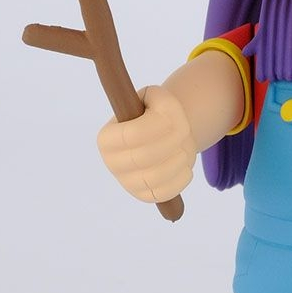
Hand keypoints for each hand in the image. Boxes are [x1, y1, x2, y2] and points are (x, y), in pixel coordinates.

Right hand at [97, 85, 196, 203]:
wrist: (164, 136)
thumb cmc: (157, 114)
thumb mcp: (156, 97)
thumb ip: (158, 97)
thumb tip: (162, 108)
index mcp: (107, 137)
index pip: (131, 135)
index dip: (158, 126)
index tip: (172, 118)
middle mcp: (112, 163)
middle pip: (145, 157)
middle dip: (172, 142)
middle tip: (183, 131)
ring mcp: (126, 182)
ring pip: (157, 176)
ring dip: (180, 158)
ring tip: (184, 146)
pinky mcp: (144, 196)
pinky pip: (165, 192)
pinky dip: (181, 176)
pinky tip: (183, 162)